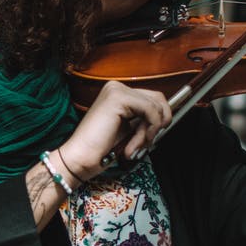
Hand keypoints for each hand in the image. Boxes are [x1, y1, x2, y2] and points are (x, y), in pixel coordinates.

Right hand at [56, 81, 171, 179]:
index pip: (153, 98)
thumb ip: (143, 120)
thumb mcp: (129, 130)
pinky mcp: (118, 98)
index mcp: (118, 93)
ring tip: (134, 146)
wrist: (80, 158)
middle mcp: (116, 87)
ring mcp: (117, 90)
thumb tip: (165, 117)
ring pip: (155, 107)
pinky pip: (150, 111)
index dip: (159, 119)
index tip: (152, 137)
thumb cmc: (101, 149)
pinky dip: (147, 131)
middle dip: (157, 125)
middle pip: (158, 99)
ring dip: (149, 132)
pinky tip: (133, 144)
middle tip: (145, 143)